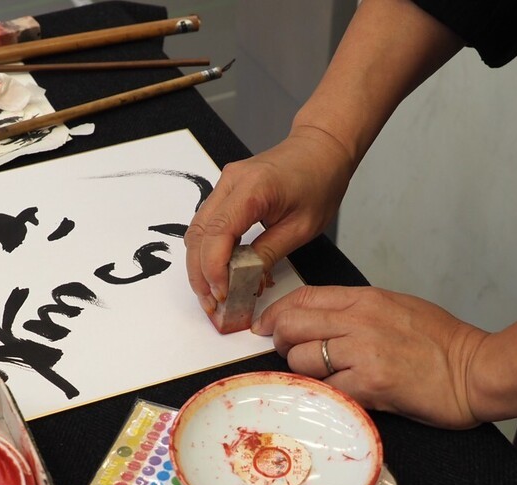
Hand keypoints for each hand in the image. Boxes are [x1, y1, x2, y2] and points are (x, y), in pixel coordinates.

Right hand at [183, 126, 353, 314]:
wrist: (320, 148)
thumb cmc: (320, 182)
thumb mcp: (302, 227)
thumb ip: (268, 254)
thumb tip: (243, 282)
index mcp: (253, 189)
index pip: (218, 233)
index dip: (214, 268)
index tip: (222, 293)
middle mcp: (231, 183)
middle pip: (198, 234)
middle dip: (200, 273)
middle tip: (211, 302)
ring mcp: (224, 184)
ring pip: (196, 231)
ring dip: (199, 265)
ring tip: (212, 292)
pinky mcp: (224, 191)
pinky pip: (205, 224)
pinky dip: (207, 251)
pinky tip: (217, 271)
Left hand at [251, 285, 489, 429]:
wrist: (475, 370)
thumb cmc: (439, 342)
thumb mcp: (393, 307)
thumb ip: (351, 310)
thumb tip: (312, 319)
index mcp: (364, 299)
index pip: (302, 297)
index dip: (276, 312)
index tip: (266, 325)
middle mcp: (358, 321)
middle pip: (291, 325)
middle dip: (280, 341)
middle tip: (288, 352)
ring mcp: (362, 353)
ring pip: (300, 358)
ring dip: (302, 371)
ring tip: (322, 376)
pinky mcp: (369, 385)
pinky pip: (324, 388)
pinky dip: (324, 393)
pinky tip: (339, 393)